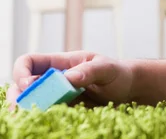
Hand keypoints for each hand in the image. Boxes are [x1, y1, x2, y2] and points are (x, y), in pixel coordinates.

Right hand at [6, 52, 134, 109]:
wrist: (128, 90)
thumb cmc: (117, 73)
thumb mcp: (107, 68)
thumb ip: (90, 71)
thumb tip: (69, 78)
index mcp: (61, 63)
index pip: (29, 62)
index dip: (22, 72)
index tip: (30, 85)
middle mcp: (54, 79)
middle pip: (22, 86)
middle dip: (17, 97)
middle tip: (20, 109)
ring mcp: (57, 96)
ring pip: (31, 103)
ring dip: (26, 111)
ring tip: (28, 119)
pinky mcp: (63, 111)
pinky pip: (45, 116)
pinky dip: (41, 120)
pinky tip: (45, 124)